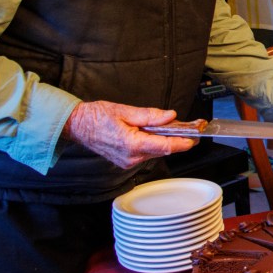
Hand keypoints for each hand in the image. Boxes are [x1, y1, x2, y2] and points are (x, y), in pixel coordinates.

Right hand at [63, 101, 196, 168]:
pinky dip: (153, 143)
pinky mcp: (126, 161)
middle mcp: (131, 157)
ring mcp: (128, 162)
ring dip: (163, 140)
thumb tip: (170, 116)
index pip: (164, 146)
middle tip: (186, 126)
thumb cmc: (96, 117)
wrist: (77, 126)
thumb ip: (150, 115)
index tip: (195, 139)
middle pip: (162, 149)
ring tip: (167, 126)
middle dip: (175, 138)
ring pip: (155, 152)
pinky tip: (152, 133)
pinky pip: (146, 153)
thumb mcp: (125, 111)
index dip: (182, 143)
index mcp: (131, 144)